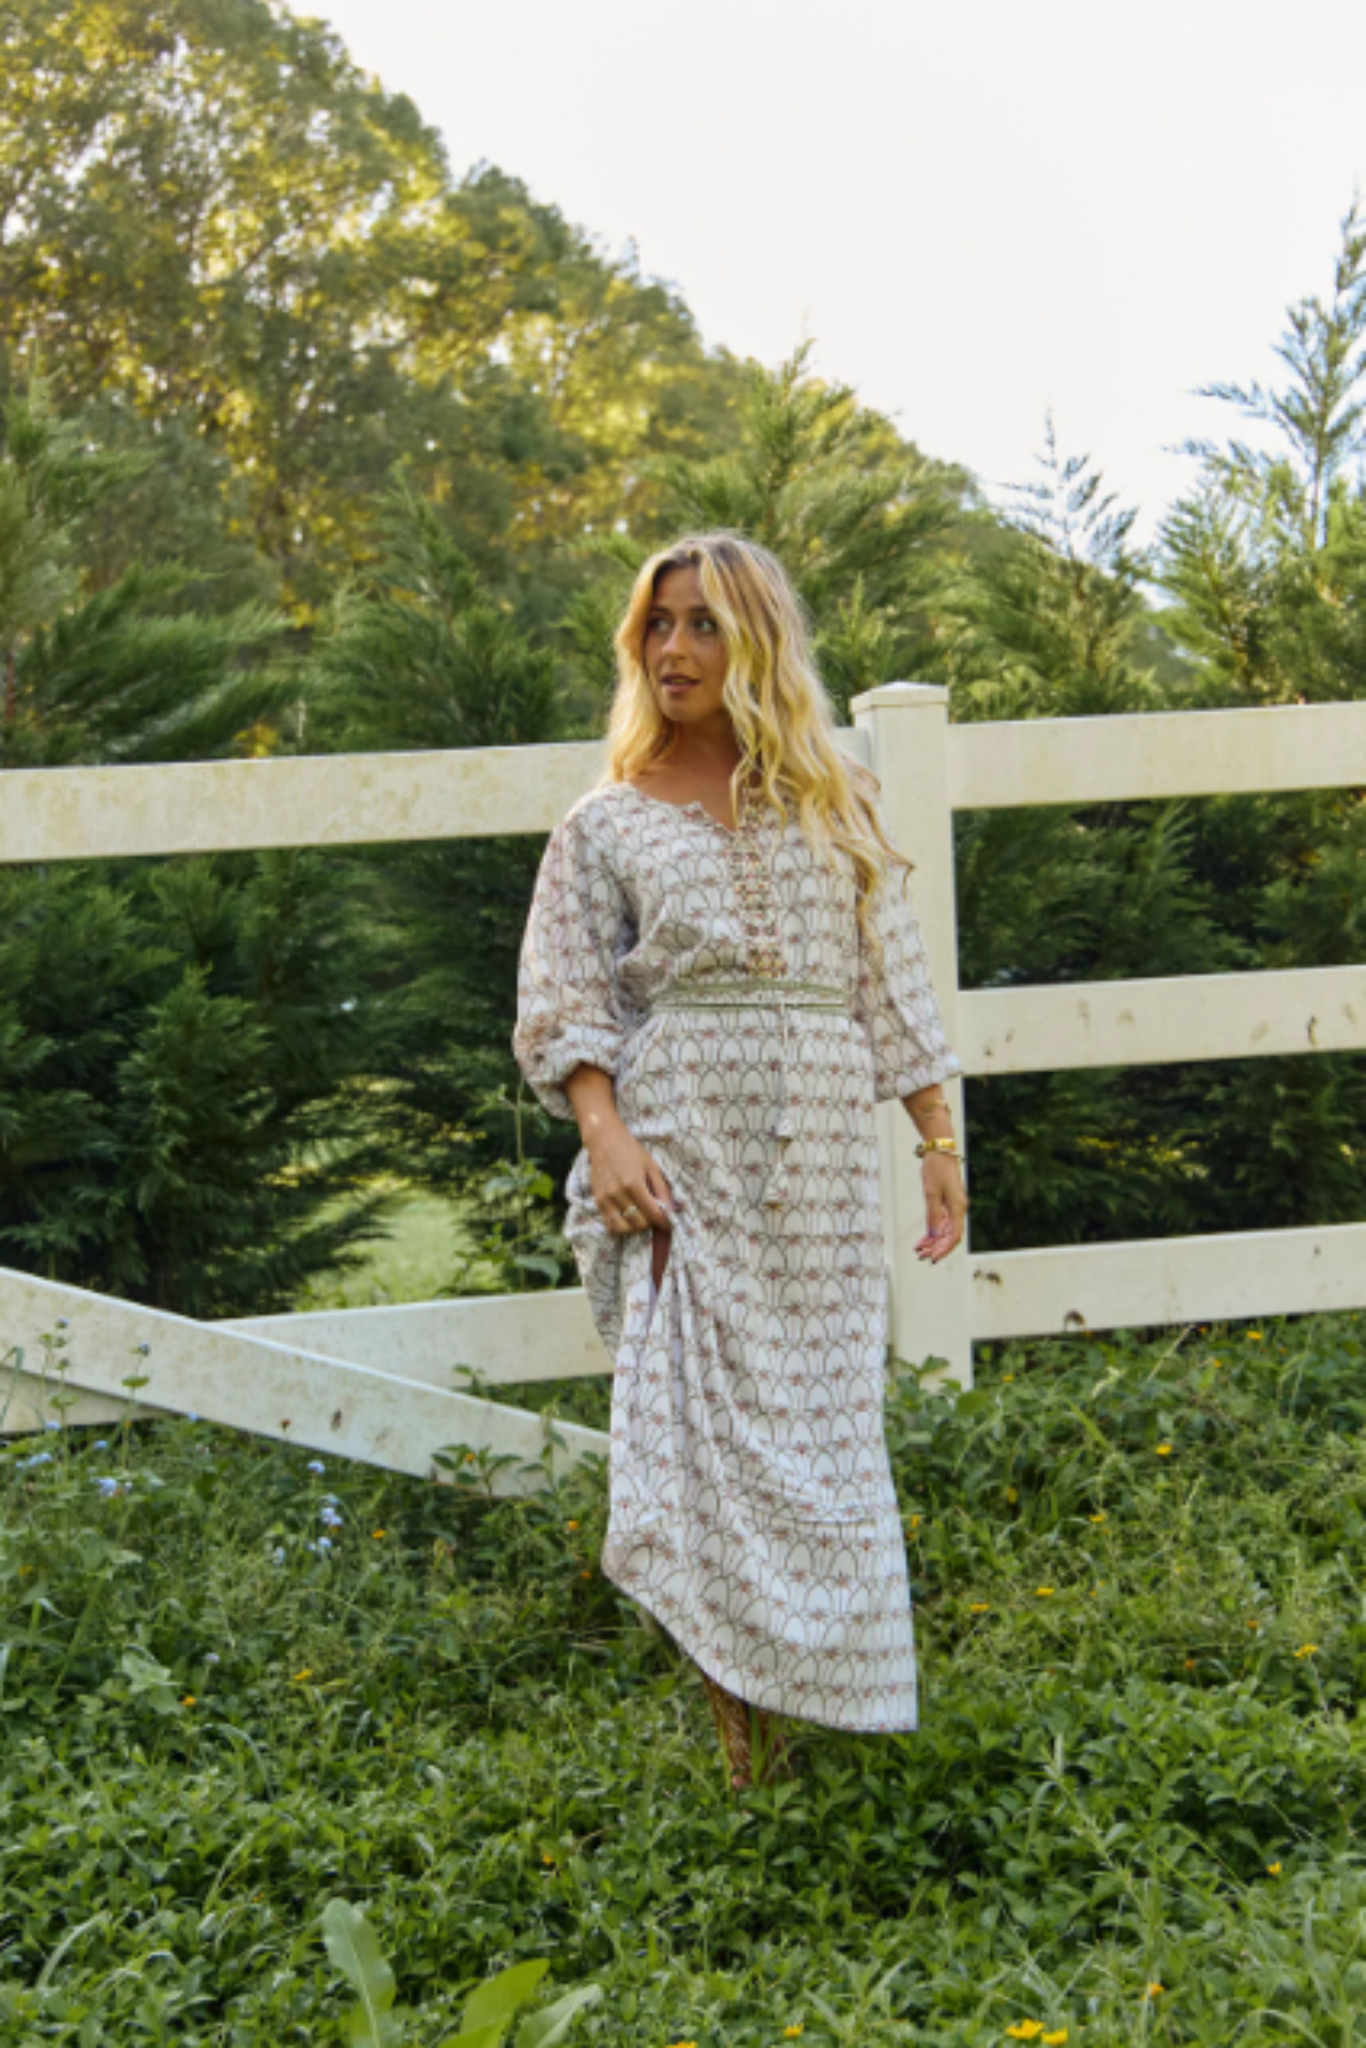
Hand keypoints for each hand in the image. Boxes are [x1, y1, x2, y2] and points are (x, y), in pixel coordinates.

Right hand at [585, 1118, 675, 1234]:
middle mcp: (617, 1193)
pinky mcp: (597, 1201)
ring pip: (623, 1228)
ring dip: (635, 1227)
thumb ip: (662, 1189)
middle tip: (654, 1215)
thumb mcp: (651, 1166)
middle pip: (638, 1223)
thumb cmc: (630, 1150)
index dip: (663, 1222)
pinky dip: (621, 1226)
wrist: (604, 1140)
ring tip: (641, 1217)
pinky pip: (609, 1224)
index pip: (652, 1213)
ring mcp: (605, 1198)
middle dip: (650, 1223)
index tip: (668, 1224)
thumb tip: (671, 1209)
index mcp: (633, 1183)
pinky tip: (627, 1217)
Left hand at [915, 1153, 966, 1261]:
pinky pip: (941, 1222)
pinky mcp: (947, 1203)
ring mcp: (953, 1206)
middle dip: (936, 1247)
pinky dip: (932, 1230)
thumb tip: (934, 1236)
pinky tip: (923, 1239)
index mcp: (958, 1208)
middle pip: (949, 1235)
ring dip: (933, 1241)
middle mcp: (958, 1209)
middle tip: (921, 1256)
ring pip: (945, 1230)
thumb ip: (933, 1215)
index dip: (944, 1249)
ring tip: (919, 1250)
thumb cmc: (936, 1169)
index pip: (954, 1236)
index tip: (933, 1258)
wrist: (939, 1151)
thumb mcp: (931, 1193)